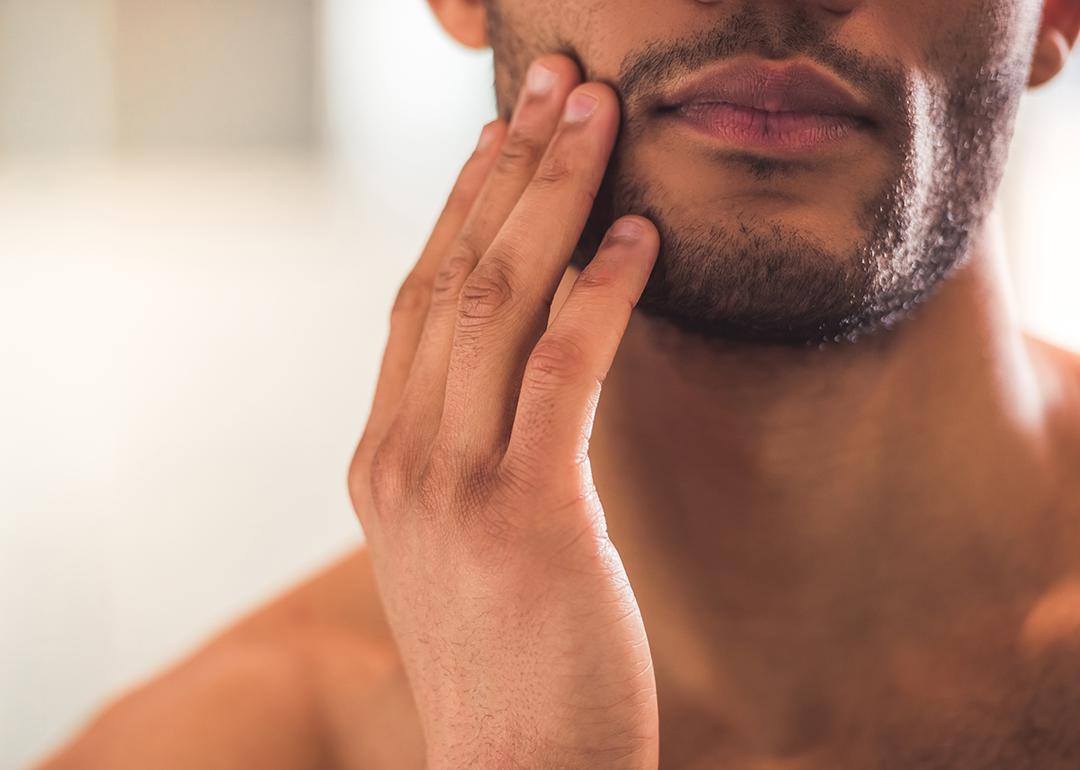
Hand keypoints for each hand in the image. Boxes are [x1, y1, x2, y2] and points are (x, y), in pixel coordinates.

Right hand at [348, 54, 660, 769]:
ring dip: (551, 198)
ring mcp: (452, 484)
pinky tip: (638, 236)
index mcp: (383, 458)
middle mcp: (400, 457)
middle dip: (506, 170)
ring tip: (596, 118)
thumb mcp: (465, 536)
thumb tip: (532, 349)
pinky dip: (600, 294)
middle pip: (452, 277)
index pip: (419, 300)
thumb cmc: (507, 654)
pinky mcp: (525, 514)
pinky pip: (563, 371)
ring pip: (496, 303)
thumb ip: (472, 444)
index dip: (461, 206)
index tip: (504, 136)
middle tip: (553, 86)